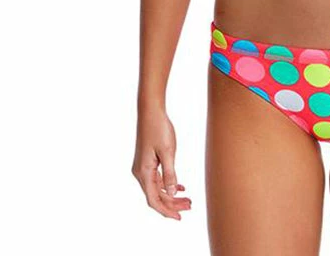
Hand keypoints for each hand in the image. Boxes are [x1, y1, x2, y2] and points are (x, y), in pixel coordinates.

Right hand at [132, 105, 192, 219]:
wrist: (151, 111)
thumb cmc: (159, 128)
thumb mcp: (168, 152)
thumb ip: (170, 174)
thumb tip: (171, 194)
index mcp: (143, 172)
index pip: (153, 200)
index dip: (166, 211)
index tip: (179, 217)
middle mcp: (140, 172)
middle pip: (156, 196)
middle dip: (172, 203)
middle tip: (190, 207)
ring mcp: (143, 167)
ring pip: (157, 188)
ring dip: (171, 195)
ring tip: (188, 199)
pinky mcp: (147, 161)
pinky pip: (157, 178)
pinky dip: (168, 184)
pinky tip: (180, 187)